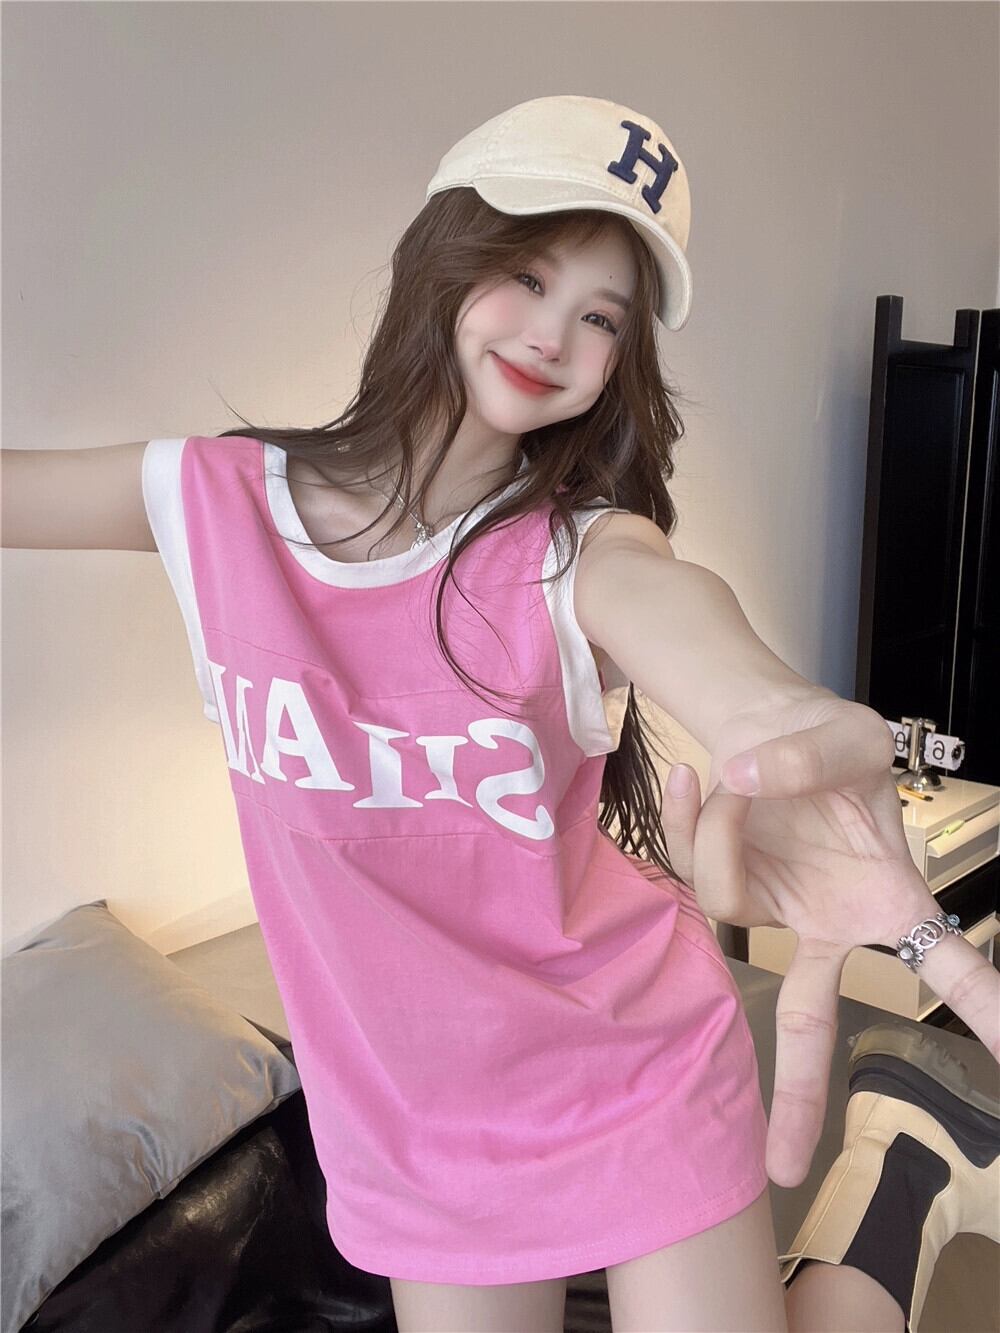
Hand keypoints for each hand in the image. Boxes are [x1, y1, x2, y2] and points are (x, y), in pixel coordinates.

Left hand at [659, 689, 999, 1187]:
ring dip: (720, 827)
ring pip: (723, 896)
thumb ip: (803, 760)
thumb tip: (739, 782)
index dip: (981, 1011)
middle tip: (787, 1172)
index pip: (946, 965)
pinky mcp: (714, 886)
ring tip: (739, 775)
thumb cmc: (832, 745)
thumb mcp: (842, 738)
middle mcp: (826, 923)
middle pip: (810, 1021)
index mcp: (887, 897)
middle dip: (800, 1094)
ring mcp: (765, 911)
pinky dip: (681, 817)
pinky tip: (685, 777)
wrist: (771, 729)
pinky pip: (683, 865)